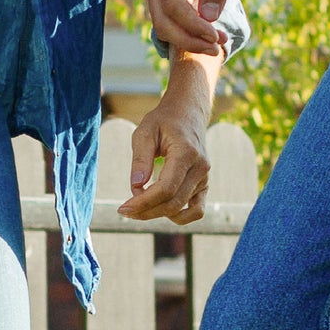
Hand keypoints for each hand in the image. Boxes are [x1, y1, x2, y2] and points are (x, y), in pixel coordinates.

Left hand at [117, 53, 218, 224]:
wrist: (188, 113)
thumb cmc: (164, 120)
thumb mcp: (145, 131)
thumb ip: (140, 159)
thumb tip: (136, 187)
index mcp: (187, 153)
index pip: (166, 189)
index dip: (144, 202)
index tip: (124, 207)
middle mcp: (200, 168)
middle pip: (173, 203)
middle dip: (146, 211)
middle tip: (124, 210)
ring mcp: (205, 178)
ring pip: (182, 210)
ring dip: (158, 214)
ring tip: (139, 206)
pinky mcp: (204, 184)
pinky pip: (196, 210)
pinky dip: (178, 216)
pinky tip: (159, 209)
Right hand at [142, 0, 241, 54]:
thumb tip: (208, 18)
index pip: (174, 5)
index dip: (194, 27)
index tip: (218, 37)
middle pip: (161, 20)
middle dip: (189, 39)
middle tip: (219, 46)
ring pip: (161, 23)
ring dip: (186, 38)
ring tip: (216, 43)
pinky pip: (166, 16)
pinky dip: (184, 30)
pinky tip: (206, 35)